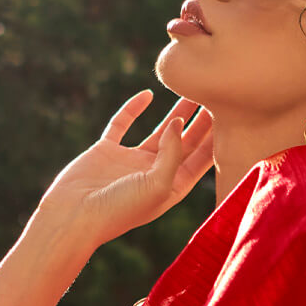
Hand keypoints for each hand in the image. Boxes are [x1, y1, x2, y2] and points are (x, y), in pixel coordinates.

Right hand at [36, 90, 213, 248]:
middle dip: (201, 122)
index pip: (201, 160)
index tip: (231, 115)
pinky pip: (122, 124)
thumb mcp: (157, 184)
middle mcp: (154, 174)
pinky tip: (148, 94)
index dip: (216, 139)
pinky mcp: (107, 151)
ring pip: (159, 131)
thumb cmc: (120, 210)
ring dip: (176, 112)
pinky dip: (133, 109)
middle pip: (185, 143)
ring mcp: (131, 162)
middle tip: (217, 96)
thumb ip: (173, 153)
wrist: (74, 216)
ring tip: (192, 89)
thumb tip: (180, 121)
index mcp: (171, 188)